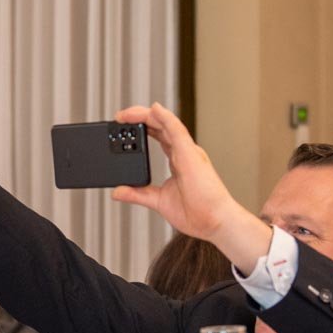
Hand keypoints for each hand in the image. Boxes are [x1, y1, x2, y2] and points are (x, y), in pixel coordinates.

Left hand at [110, 104, 268, 269]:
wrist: (214, 222)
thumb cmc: (198, 213)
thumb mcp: (158, 201)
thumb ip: (138, 194)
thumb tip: (118, 192)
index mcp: (179, 161)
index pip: (159, 136)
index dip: (142, 128)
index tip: (123, 127)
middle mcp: (184, 152)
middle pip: (160, 126)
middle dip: (139, 118)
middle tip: (119, 117)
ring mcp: (188, 152)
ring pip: (166, 124)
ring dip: (145, 115)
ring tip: (127, 113)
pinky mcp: (191, 155)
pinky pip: (177, 131)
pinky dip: (165, 118)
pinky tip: (154, 109)